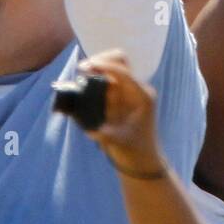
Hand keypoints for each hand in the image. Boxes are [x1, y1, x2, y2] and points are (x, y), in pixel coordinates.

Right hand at [78, 50, 166, 178]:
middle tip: (82, 70)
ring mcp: (129, 93)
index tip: (84, 68)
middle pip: (120, 61)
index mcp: (142, 96)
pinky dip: (95, 80)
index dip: (104, 66)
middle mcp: (137, 90)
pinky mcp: (120, 98)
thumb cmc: (134, 152)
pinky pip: (107, 82)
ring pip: (112, 69)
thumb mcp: (116, 142)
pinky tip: (84, 86)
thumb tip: (84, 123)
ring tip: (81, 77)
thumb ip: (101, 133)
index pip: (123, 71)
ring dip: (96, 70)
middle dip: (101, 60)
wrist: (142, 163)